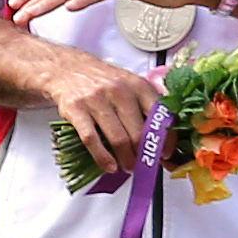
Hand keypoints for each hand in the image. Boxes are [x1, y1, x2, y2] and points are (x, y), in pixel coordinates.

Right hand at [35, 41, 158, 181]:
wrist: (68, 70)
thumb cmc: (105, 81)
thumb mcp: (132, 84)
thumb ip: (150, 103)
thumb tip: (169, 132)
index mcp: (139, 86)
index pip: (160, 115)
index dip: (165, 138)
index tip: (165, 154)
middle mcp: (120, 91)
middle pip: (138, 131)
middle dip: (144, 154)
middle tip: (145, 165)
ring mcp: (97, 100)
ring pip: (118, 138)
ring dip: (126, 158)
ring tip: (129, 167)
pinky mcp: (76, 109)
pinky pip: (91, 139)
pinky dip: (102, 157)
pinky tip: (109, 166)